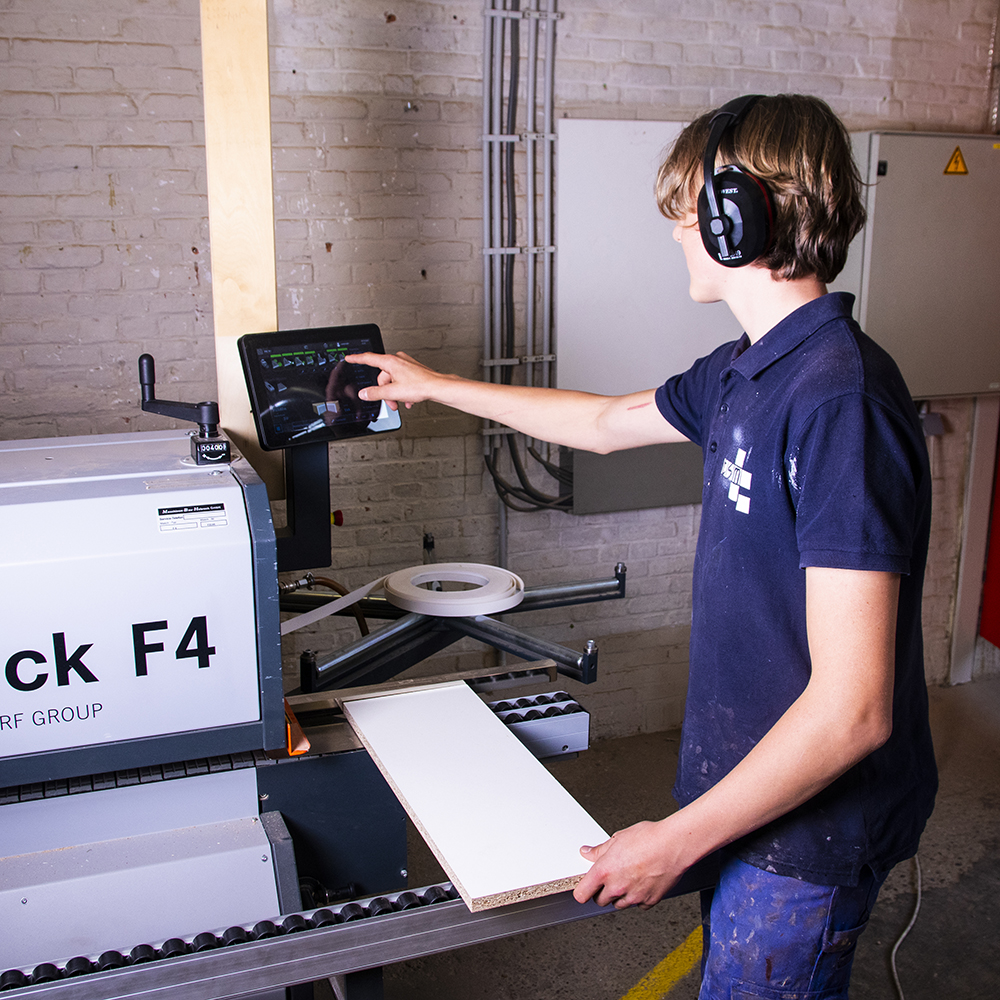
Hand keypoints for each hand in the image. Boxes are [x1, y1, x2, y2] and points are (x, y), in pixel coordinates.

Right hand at [346, 350, 444, 410]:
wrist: (438, 387)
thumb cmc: (421, 386)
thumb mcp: (392, 392)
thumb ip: (375, 393)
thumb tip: (364, 393)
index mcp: (390, 362)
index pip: (368, 359)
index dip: (357, 359)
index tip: (349, 358)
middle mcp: (398, 360)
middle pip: (383, 377)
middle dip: (385, 392)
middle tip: (390, 403)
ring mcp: (407, 364)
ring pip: (393, 380)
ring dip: (395, 394)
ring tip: (401, 403)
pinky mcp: (413, 370)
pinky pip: (402, 381)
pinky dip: (403, 391)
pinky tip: (408, 400)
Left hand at [573, 818, 687, 909]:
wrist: (674, 844)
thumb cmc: (649, 838)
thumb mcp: (618, 838)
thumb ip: (600, 850)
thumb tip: (588, 852)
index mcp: (605, 871)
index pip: (582, 894)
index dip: (582, 890)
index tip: (585, 887)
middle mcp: (617, 887)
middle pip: (600, 901)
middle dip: (602, 891)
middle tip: (610, 877)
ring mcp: (633, 896)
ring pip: (619, 904)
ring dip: (620, 895)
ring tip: (629, 877)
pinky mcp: (649, 901)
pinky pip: (638, 905)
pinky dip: (638, 897)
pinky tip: (642, 882)